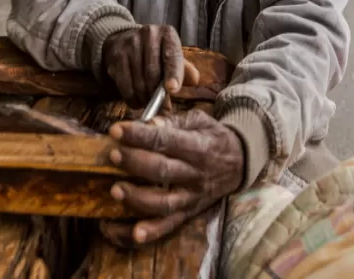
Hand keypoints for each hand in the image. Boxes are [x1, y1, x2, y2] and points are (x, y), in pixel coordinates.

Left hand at [101, 110, 244, 246]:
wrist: (241, 163)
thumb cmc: (213, 137)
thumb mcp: (199, 120)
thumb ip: (173, 121)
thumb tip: (149, 122)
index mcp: (198, 147)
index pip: (165, 140)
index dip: (139, 135)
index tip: (116, 130)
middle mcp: (196, 174)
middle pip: (162, 171)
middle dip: (134, 162)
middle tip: (113, 155)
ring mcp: (193, 197)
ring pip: (164, 203)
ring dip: (137, 198)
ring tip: (115, 189)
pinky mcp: (190, 213)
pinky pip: (170, 226)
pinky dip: (151, 232)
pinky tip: (133, 233)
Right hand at [102, 25, 198, 108]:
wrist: (125, 39)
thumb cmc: (156, 52)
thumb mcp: (173, 55)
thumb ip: (185, 68)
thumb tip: (194, 80)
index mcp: (167, 34)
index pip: (172, 56)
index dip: (173, 74)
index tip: (173, 89)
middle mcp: (148, 34)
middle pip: (153, 72)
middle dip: (158, 95)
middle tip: (163, 109)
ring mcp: (129, 44)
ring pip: (138, 81)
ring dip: (145, 99)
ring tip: (150, 104)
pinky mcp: (115, 56)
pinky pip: (124, 84)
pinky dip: (132, 98)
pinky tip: (137, 102)